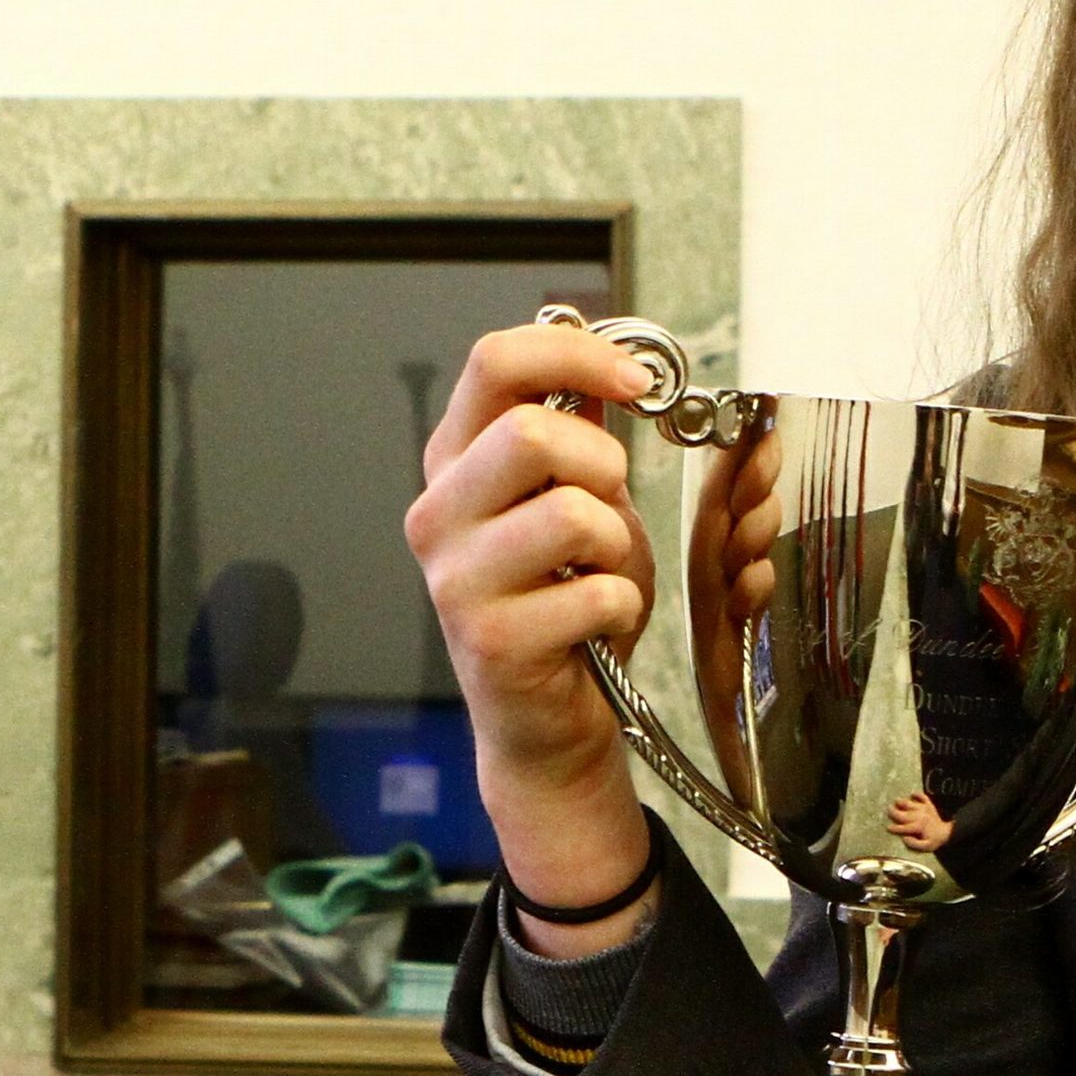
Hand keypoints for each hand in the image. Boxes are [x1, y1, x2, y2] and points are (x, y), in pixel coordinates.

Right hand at [405, 322, 663, 949]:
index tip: (637, 382)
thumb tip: (610, 359)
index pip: (494, 363)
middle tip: (610, 507)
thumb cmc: (566, 603)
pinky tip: (598, 624)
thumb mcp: (577, 500)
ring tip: (603, 574)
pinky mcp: (488, 639)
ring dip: (617, 544)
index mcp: (455, 462)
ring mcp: (454, 579)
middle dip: (601, 466)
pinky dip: (622, 604)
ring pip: (570, 513)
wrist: (547, 721)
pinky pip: (596, 591)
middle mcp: (438, 513)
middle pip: (530, 434)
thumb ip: (581, 433)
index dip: (576, 355)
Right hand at [887, 791, 953, 852]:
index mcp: (918, 827)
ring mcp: (924, 809)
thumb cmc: (934, 840)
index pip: (903, 828)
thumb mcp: (926, 847)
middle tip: (888, 810)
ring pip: (910, 804)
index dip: (895, 828)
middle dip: (894, 812)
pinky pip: (923, 797)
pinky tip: (912, 793)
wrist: (946, 832)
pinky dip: (918, 794)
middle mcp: (919, 817)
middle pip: (904, 814)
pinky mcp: (929, 805)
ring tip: (896, 800)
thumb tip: (904, 838)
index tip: (888, 827)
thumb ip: (914, 844)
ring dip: (903, 802)